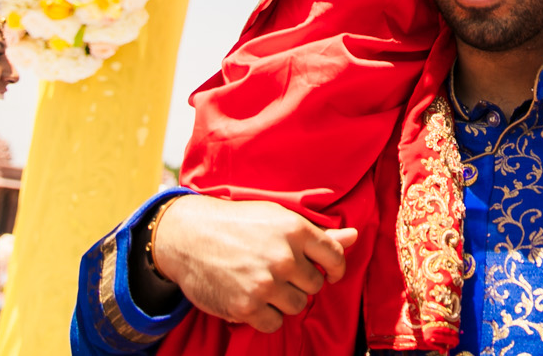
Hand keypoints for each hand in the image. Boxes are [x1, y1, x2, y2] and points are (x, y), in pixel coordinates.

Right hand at [148, 195, 358, 332]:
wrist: (189, 236)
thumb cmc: (237, 223)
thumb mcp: (278, 219)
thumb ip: (317, 234)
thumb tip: (354, 236)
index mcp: (295, 230)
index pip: (335, 257)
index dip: (334, 268)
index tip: (327, 272)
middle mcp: (283, 257)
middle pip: (314, 285)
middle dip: (301, 282)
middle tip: (279, 272)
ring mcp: (265, 283)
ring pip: (296, 305)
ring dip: (283, 300)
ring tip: (264, 284)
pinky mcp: (246, 306)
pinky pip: (274, 323)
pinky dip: (265, 316)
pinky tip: (253, 299)